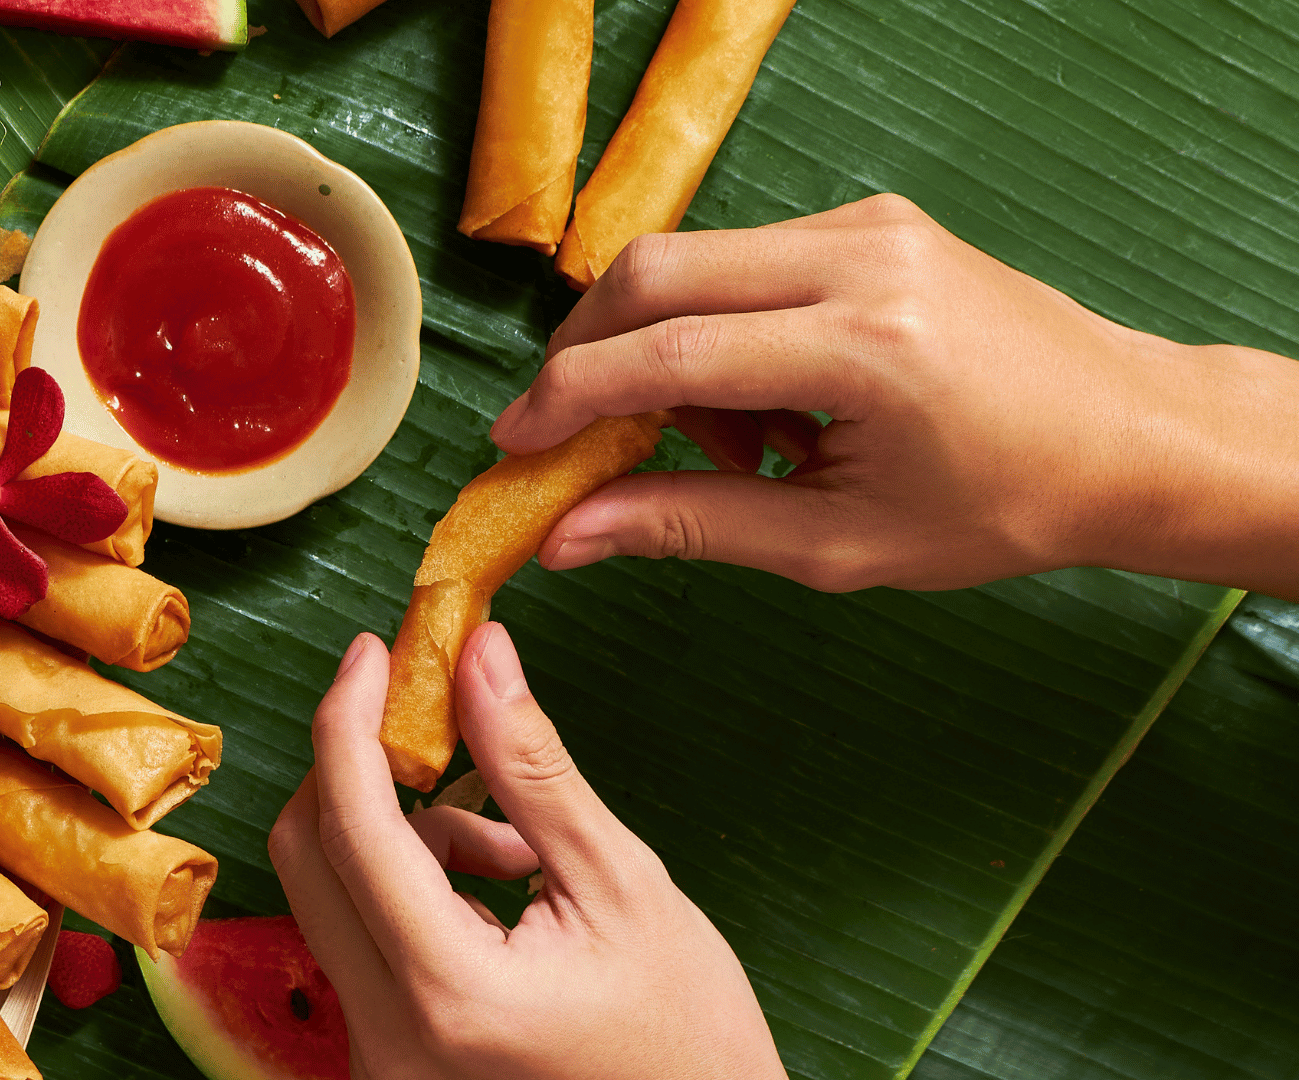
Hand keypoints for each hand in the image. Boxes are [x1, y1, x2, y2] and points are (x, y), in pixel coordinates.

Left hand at [268, 624, 784, 1079]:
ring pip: (334, 894)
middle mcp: (388, 1036)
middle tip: (430, 718)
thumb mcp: (621, 881)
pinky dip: (411, 888)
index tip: (373, 651)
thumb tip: (478, 657)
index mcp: (449, 989)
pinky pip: (360, 938)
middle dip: (361, 769)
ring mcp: (378, 1057)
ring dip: (406, 838)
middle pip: (309, 858)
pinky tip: (497, 896)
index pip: (355, 827)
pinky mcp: (385, 1057)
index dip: (350, 721)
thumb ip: (533, 765)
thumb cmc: (687, 1031)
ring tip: (520, 853)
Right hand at [490, 193, 1298, 597]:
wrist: (1132, 434)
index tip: (512, 446)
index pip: (670, 354)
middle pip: (657, 272)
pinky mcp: (869, 220)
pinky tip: (765, 409)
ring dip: (661, 351)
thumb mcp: (841, 543)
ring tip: (726, 449)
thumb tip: (565, 537)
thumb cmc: (1006, 504)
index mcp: (866, 344)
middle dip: (588, 355)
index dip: (569, 399)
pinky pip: (742, 262)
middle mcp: (862, 255)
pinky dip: (714, 332)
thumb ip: (691, 526)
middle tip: (573, 438)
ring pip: (692, 262)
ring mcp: (868, 223)